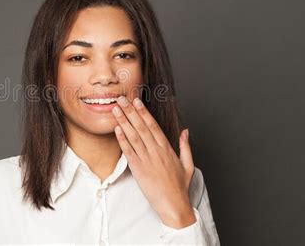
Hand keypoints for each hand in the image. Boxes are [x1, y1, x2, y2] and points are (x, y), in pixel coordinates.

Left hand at [112, 96, 195, 228]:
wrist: (174, 206)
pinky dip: (122, 140)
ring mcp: (147, 160)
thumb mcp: (188, 164)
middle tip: (121, 99)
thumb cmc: (180, 187)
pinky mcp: (139, 170)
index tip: (137, 101)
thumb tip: (185, 131)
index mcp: (167, 149)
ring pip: (134, 136)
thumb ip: (185, 146)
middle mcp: (156, 152)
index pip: (153, 126)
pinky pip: (129, 152)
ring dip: (124, 121)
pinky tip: (117, 129)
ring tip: (116, 110)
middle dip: (130, 111)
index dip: (144, 112)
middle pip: (141, 127)